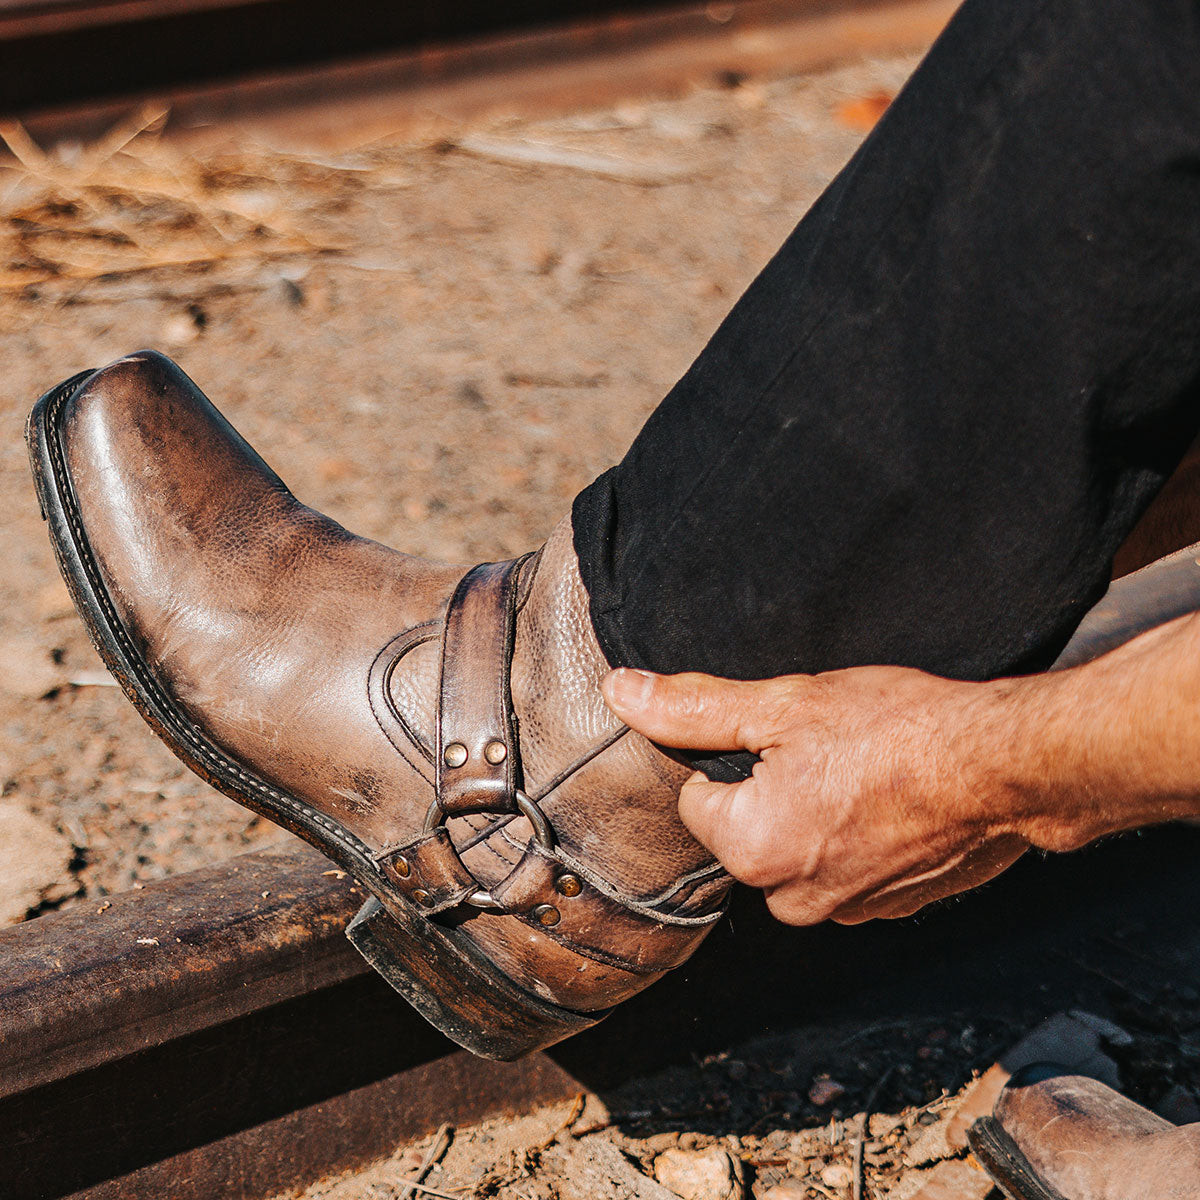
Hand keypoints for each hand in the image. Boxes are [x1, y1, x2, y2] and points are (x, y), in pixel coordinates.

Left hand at [602, 665, 1029, 924]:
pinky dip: (859, 836)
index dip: (731, 760)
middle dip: (773, 790)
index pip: (698, 801)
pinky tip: (890, 799)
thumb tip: (622, 693)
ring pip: (798, 848)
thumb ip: (694, 707)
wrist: (1007, 767)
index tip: (780, 738)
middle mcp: (792, 899)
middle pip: (747, 830)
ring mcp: (848, 909)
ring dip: (817, 813)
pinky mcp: (893, 908)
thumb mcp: (784, 704)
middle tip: (826, 751)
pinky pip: (846, 866)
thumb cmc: (899, 731)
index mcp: (752, 852)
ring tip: (863, 773)